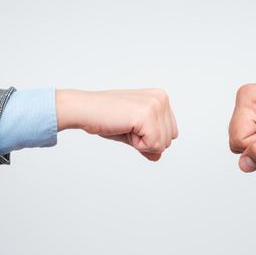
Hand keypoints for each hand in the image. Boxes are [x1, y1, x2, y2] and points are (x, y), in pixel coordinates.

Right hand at [56, 89, 177, 160]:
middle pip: (169, 140)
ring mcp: (155, 105)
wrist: (84, 109)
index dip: (149, 138)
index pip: (171, 133)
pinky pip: (153, 145)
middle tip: (126, 127)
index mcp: (160, 98)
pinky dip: (137, 145)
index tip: (131, 125)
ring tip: (125, 126)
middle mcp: (161, 98)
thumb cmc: (105, 117)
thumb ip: (149, 142)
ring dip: (141, 143)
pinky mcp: (147, 115)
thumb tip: (158, 156)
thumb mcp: (133, 132)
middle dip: (147, 142)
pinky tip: (124, 128)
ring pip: (162, 144)